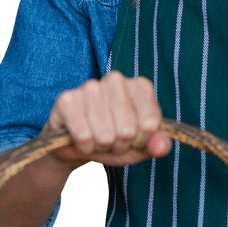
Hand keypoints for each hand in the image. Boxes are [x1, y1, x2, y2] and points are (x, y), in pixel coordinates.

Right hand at [39, 71, 172, 167]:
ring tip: (97, 138)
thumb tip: (161, 146)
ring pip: (104, 135)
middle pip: (127, 130)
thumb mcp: (142, 144)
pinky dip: (85, 146)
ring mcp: (90, 86)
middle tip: (112, 140)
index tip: (134, 138)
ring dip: (101, 146)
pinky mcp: (67, 99)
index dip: (141, 141)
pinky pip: (83, 135)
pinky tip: (83, 140)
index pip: (150, 125)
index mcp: (140, 86)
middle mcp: (116, 80)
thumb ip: (158, 145)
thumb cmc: (116, 138)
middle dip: (120, 145)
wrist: (80, 143)